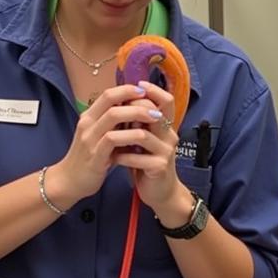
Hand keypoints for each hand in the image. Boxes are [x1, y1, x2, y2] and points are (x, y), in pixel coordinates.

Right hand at [48, 83, 166, 205]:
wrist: (69, 181)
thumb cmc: (89, 159)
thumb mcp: (99, 137)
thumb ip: (113, 126)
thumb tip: (135, 112)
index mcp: (89, 117)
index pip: (108, 94)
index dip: (127, 89)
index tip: (146, 91)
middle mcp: (87, 124)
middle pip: (110, 100)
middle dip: (135, 99)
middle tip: (155, 104)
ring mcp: (89, 138)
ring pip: (112, 116)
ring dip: (136, 113)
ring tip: (155, 118)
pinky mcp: (94, 155)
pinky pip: (113, 140)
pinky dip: (130, 135)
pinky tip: (144, 137)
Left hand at [108, 80, 186, 214]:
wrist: (159, 192)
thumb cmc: (147, 163)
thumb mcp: (143, 140)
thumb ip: (138, 122)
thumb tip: (122, 99)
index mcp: (165, 126)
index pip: (167, 101)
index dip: (153, 90)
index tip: (137, 85)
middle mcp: (169, 135)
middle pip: (153, 113)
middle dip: (130, 111)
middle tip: (113, 114)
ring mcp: (166, 151)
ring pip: (142, 135)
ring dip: (121, 136)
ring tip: (108, 139)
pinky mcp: (160, 167)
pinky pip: (138, 157)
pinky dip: (122, 157)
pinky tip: (113, 159)